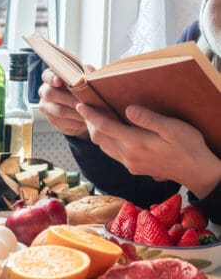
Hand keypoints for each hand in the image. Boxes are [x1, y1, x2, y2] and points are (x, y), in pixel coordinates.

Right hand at [37, 69, 88, 138]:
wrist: (81, 105)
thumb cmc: (83, 87)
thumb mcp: (85, 77)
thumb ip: (86, 73)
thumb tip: (90, 74)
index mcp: (50, 77)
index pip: (47, 76)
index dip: (52, 78)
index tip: (58, 81)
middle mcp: (44, 91)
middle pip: (51, 94)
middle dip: (70, 98)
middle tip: (84, 101)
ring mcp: (46, 107)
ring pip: (59, 110)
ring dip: (76, 112)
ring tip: (90, 112)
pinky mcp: (52, 120)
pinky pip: (63, 122)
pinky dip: (76, 122)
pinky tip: (86, 121)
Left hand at [76, 103, 220, 197]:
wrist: (197, 172)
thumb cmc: (189, 147)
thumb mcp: (174, 129)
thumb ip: (149, 119)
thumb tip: (128, 109)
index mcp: (135, 143)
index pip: (104, 127)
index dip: (90, 115)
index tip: (80, 105)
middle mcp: (128, 156)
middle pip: (99, 138)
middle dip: (89, 123)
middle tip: (86, 108)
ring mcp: (129, 164)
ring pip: (103, 147)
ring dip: (96, 133)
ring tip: (94, 119)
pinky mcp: (133, 168)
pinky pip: (112, 153)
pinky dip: (105, 141)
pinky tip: (110, 134)